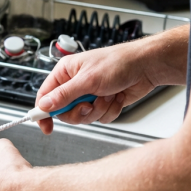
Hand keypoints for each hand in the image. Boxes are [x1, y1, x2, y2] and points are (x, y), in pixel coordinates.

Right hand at [35, 42, 157, 133]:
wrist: (146, 67)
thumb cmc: (118, 63)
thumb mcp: (87, 80)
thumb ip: (63, 95)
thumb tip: (44, 106)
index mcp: (65, 73)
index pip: (45, 96)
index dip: (43, 112)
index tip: (46, 126)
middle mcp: (74, 84)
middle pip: (64, 111)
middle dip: (80, 112)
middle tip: (89, 106)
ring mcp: (89, 95)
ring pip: (83, 117)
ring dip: (98, 110)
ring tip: (108, 96)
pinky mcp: (102, 103)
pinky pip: (99, 118)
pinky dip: (110, 111)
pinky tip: (116, 98)